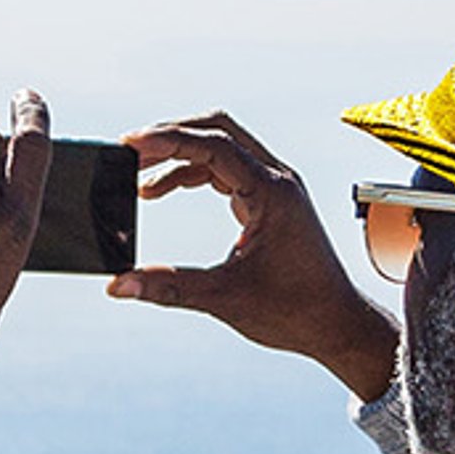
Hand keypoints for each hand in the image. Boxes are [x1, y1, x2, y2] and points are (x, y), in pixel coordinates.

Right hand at [113, 112, 399, 402]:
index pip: (215, 147)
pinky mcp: (270, 199)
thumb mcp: (224, 298)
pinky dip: (193, 173)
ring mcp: (276, 187)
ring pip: (222, 147)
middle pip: (219, 130)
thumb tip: (117, 286)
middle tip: (130, 152)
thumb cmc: (295, 311)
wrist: (337, 323)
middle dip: (171, 136)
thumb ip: (168, 287)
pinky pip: (227, 168)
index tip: (131, 144)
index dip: (169, 141)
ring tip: (139, 180)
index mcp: (272, 194)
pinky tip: (163, 190)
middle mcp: (277, 180)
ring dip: (179, 156)